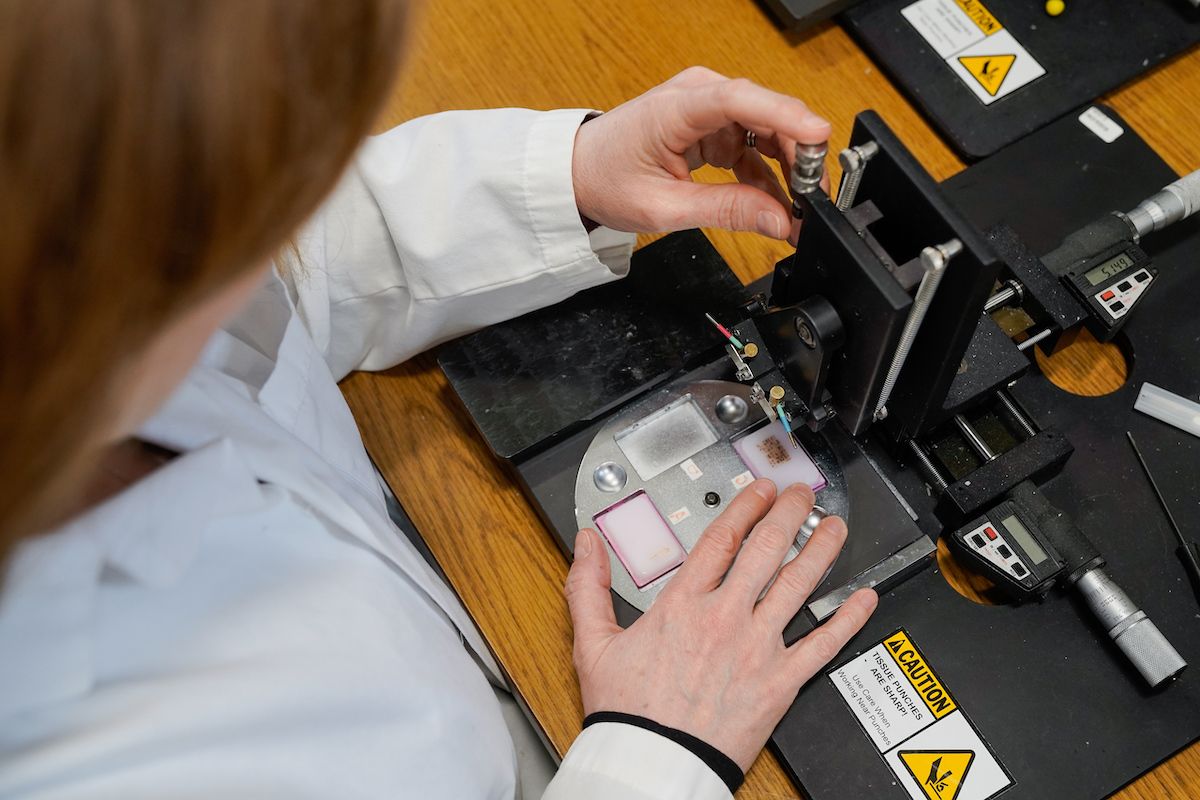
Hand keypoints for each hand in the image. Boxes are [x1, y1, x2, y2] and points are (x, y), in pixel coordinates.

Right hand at [564, 480, 877, 771]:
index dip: (746, 507)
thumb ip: (589, 587)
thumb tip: (586, 544)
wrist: (653, 762)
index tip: (760, 490)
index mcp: (683, 604)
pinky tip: (864, 599)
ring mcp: (757, 648)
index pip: (722, 539)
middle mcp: (725, 618)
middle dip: (788, 515)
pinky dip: (847, 620)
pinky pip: (822, 645)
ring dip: (821, 551)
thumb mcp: (593, 643)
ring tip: (836, 527)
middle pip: (765, 551)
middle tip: (801, 495)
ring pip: (797, 586)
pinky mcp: (780, 682)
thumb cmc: (627, 710)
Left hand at [571, 67, 831, 242]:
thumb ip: (726, 211)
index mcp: (677, 108)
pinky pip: (755, 143)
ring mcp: (709, 108)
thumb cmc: (608, 179)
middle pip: (766, 112)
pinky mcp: (714, 124)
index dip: (785, 116)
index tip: (818, 137)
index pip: (741, 99)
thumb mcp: (664, 208)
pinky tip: (779, 202)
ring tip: (800, 207)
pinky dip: (770, 171)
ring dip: (789, 165)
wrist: (580, 172)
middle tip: (814, 198)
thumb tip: (779, 220)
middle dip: (798, 153)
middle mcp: (698, 95)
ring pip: (768, 128)